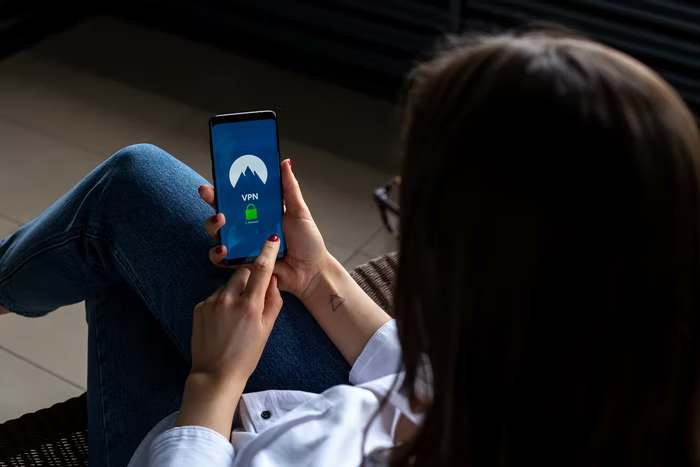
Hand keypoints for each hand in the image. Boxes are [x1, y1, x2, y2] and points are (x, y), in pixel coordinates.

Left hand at [190, 235, 282, 385]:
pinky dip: (221, 303)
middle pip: (242, 273)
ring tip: (235, 316)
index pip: (262, 270)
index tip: (271, 239)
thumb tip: (273, 280)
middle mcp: (229, 300)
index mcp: (250, 306)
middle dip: (249, 279)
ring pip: (227, 285)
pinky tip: (222, 322)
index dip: (267, 252)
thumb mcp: (267, 330)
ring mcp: (211, 303)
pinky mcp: (199, 308)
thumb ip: (273, 302)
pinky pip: (214, 296)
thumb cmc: (246, 355)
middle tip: (252, 297)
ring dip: (234, 292)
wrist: (215, 375)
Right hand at [199, 159, 330, 299]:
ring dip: (213, 226)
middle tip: (210, 194)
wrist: (311, 271)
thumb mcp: (299, 211)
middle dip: (212, 202)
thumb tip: (285, 162)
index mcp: (260, 213)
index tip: (215, 178)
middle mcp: (248, 228)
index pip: (237, 197)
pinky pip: (222, 259)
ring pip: (217, 234)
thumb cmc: (307, 242)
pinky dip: (218, 254)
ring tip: (221, 220)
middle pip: (222, 212)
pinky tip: (223, 248)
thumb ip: (289, 188)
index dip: (224, 187)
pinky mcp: (241, 263)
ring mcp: (243, 245)